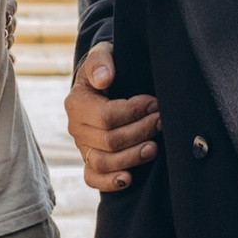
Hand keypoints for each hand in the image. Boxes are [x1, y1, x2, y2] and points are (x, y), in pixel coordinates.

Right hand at [67, 43, 159, 192]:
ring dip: (132, 157)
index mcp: (77, 103)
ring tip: (154, 147)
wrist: (104, 82)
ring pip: (104, 162)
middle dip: (140, 132)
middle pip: (110, 141)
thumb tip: (104, 79)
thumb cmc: (106, 68)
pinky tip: (129, 179)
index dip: (134, 113)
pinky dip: (110, 182)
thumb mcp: (103, 55)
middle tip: (161, 122)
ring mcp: (82, 147)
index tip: (155, 104)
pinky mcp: (90, 162)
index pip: (107, 117)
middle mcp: (76, 128)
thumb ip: (101, 62)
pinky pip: (94, 178)